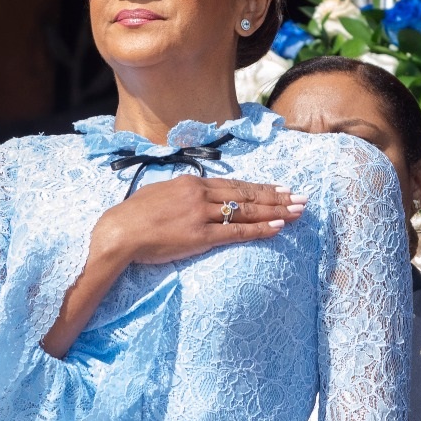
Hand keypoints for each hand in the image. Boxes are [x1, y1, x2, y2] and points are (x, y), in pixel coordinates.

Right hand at [94, 175, 307, 266]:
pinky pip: (236, 232)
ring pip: (247, 211)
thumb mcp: (163, 191)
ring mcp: (202, 215)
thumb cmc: (136, 214)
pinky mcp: (200, 236)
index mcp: (194, 183)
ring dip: (276, 211)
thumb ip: (186, 191)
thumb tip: (200, 193)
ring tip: (297, 212)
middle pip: (248, 195)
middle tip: (302, 198)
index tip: (283, 187)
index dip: (262, 187)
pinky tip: (277, 228)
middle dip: (278, 197)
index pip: (236, 185)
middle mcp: (202, 195)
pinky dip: (259, 229)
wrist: (119, 231)